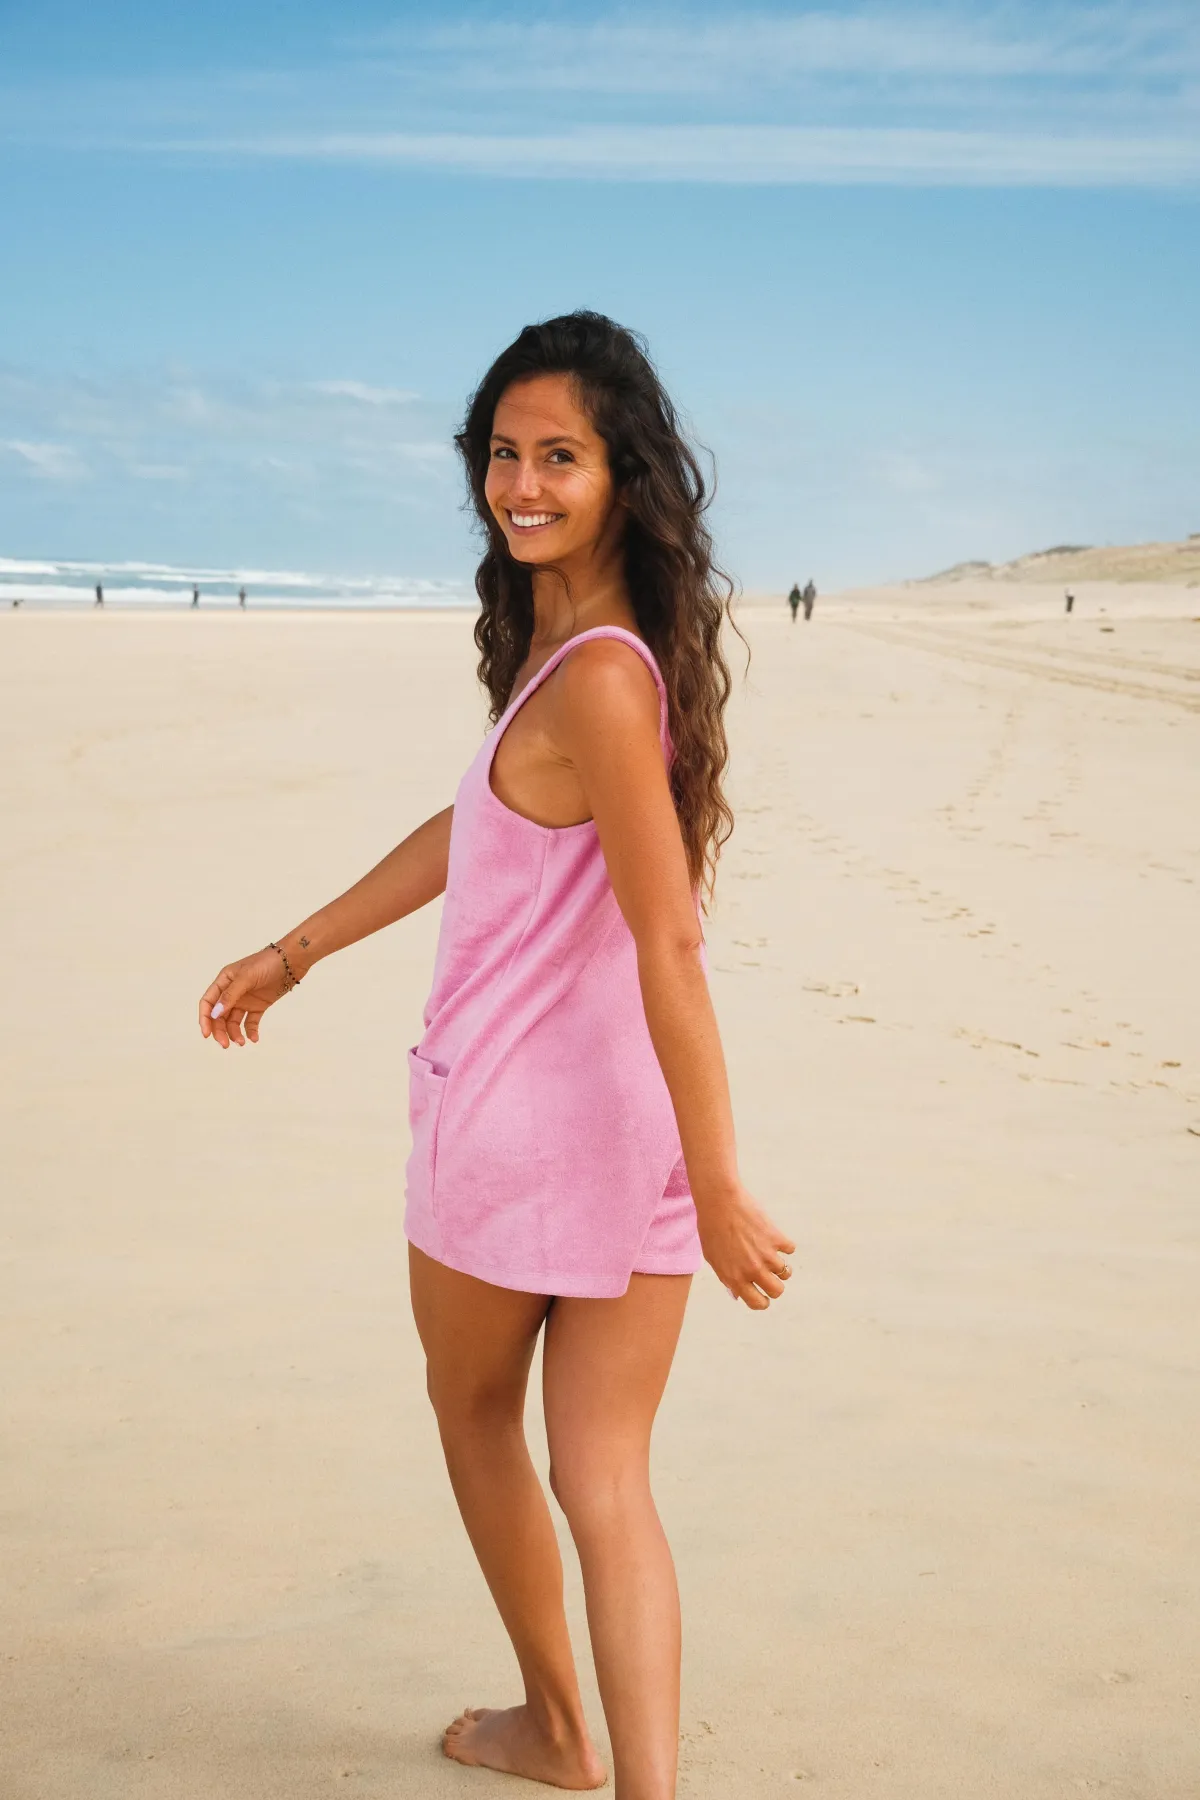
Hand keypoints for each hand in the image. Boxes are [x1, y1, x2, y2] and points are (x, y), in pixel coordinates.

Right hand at [198, 946, 290, 1047]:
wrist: (292, 961)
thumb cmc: (267, 963)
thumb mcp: (247, 977)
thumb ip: (231, 995)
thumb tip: (215, 1013)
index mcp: (224, 981)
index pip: (208, 1002)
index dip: (205, 1018)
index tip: (206, 1034)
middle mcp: (231, 992)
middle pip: (219, 1016)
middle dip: (220, 1031)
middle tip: (226, 1045)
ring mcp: (245, 1000)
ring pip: (233, 1021)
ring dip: (235, 1033)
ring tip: (242, 1042)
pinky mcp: (258, 1006)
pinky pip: (250, 1022)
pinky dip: (250, 1031)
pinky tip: (254, 1039)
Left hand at [696, 1184, 794, 1310]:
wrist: (719, 1201)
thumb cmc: (711, 1228)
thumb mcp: (713, 1258)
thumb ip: (727, 1277)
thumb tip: (738, 1293)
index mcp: (735, 1278)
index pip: (757, 1303)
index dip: (762, 1301)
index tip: (763, 1295)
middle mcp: (752, 1270)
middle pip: (777, 1291)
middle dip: (775, 1286)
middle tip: (770, 1276)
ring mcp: (766, 1254)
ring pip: (786, 1272)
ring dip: (781, 1265)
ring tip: (770, 1254)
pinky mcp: (776, 1238)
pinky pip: (790, 1249)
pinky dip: (784, 1245)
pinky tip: (772, 1238)